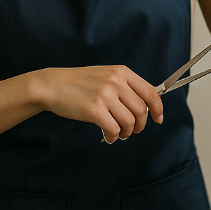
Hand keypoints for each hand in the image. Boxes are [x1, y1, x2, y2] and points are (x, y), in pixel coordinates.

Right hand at [35, 66, 162, 142]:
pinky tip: (108, 136)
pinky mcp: (94, 110)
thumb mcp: (105, 76)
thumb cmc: (79, 83)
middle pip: (141, 110)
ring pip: (129, 122)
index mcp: (122, 72)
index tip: (157, 119)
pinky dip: (113, 137)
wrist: (52, 85)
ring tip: (118, 133)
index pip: (150, 92)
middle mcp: (116, 82)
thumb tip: (144, 106)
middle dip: (139, 125)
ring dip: (126, 132)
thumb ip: (124, 86)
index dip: (157, 108)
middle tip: (132, 130)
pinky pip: (113, 129)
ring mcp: (105, 95)